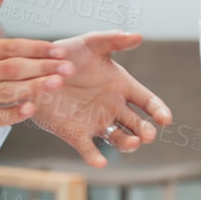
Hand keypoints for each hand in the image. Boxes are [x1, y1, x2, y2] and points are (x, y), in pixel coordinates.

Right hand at [0, 0, 72, 136]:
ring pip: (6, 92)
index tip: (59, 50)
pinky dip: (14, 113)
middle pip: (11, 69)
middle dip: (43, 67)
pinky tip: (32, 107)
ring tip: (58, 83)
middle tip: (68, 67)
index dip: (36, 48)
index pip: (9, 47)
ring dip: (34, 88)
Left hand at [29, 31, 174, 167]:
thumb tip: (138, 36)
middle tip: (148, 135)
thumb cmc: (67, 55)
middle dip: (145, 131)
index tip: (165, 119)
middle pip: (137, 124)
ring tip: (133, 143)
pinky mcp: (76, 134)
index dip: (158, 110)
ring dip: (128, 143)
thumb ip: (112, 40)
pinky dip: (94, 157)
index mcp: (122, 87)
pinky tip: (100, 163)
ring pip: (119, 139)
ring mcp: (97, 122)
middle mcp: (113, 108)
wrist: (35, 71)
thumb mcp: (89, 44)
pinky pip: (89, 148)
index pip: (148, 102)